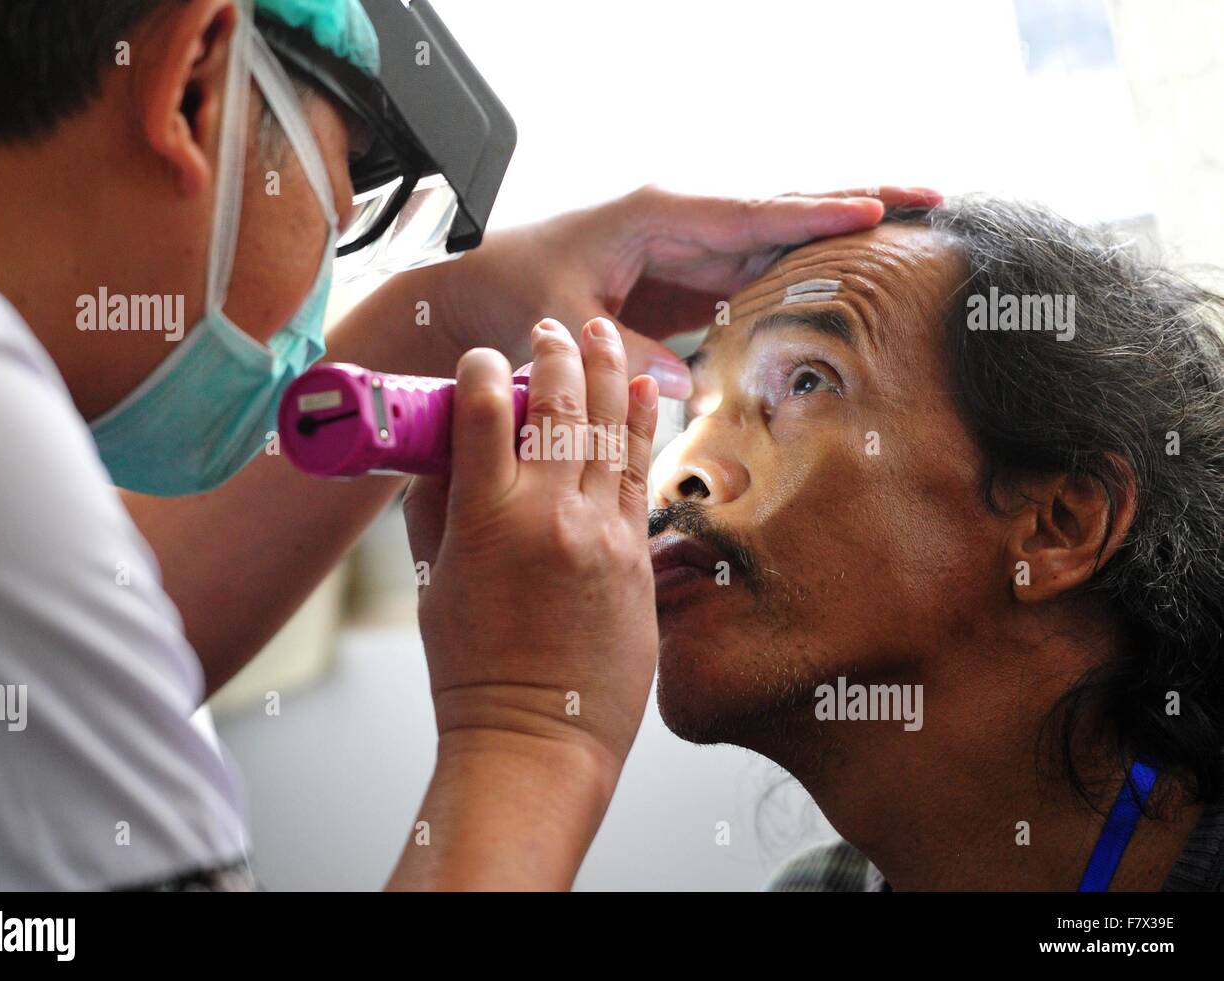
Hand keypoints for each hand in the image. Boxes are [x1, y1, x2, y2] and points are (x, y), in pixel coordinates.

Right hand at [403, 317, 659, 770]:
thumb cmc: (473, 669)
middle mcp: (548, 514)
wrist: (537, 738)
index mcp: (484, 518)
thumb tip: (444, 450)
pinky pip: (640, 472)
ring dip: (605, 370)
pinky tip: (643, 390)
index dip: (482, 370)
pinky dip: (640, 424)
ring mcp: (602, 532)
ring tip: (600, 332)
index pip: (482, 410)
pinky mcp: (638, 555)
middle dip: (554, 352)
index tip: (483, 360)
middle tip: (552, 328)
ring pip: (608, 428)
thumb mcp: (435, 581)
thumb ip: (437, 506)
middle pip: (556, 404)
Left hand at [434, 185, 941, 396]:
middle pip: (785, 210)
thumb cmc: (516, 288)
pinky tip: (849, 276)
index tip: (876, 214)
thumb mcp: (568, 320)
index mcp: (659, 213)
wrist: (480, 288)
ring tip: (913, 228)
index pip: (753, 213)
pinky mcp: (690, 276)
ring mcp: (692, 245)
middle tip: (931, 197)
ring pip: (780, 236)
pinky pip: (759, 269)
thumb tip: (694, 384)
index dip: (815, 216)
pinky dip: (806, 269)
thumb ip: (630, 352)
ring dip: (842, 233)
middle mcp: (685, 220)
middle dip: (856, 203)